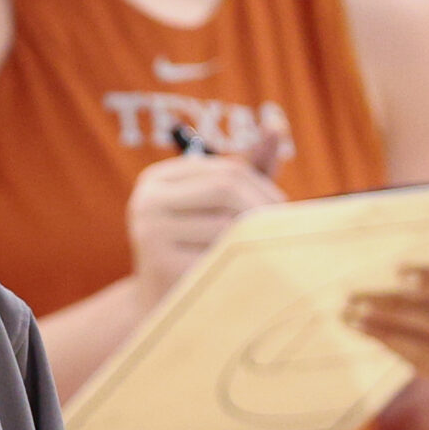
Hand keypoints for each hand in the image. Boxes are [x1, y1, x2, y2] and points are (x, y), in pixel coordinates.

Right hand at [125, 130, 289, 306]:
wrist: (161, 308)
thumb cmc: (196, 250)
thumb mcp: (217, 207)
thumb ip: (248, 169)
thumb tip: (276, 121)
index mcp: (157, 179)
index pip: (225, 170)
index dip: (263, 188)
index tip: (281, 211)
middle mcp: (146, 200)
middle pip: (224, 189)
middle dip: (262, 208)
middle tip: (282, 231)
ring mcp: (150, 232)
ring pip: (225, 224)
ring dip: (253, 237)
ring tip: (264, 250)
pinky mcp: (161, 265)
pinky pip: (218, 256)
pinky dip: (239, 262)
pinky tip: (245, 272)